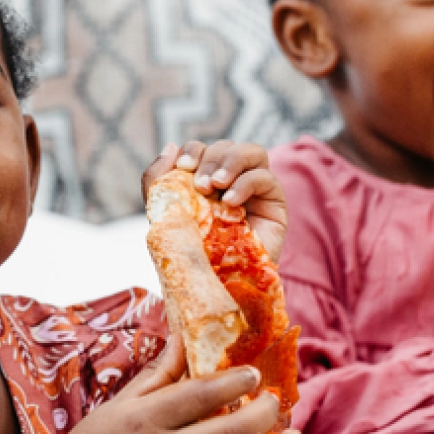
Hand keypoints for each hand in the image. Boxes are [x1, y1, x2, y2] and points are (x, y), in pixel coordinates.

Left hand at [142, 141, 287, 263]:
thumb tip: (169, 146)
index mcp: (207, 181)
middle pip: (226, 146)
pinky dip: (247, 182)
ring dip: (230, 161)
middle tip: (200, 185)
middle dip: (210, 159)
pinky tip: (231, 202)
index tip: (182, 167)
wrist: (218, 287)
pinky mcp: (275, 203)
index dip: (193, 150)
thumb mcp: (167, 215)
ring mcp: (256, 190)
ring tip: (216, 185)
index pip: (203, 149)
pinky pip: (266, 177)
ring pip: (252, 152)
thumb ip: (159, 181)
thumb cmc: (193, 255)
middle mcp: (233, 181)